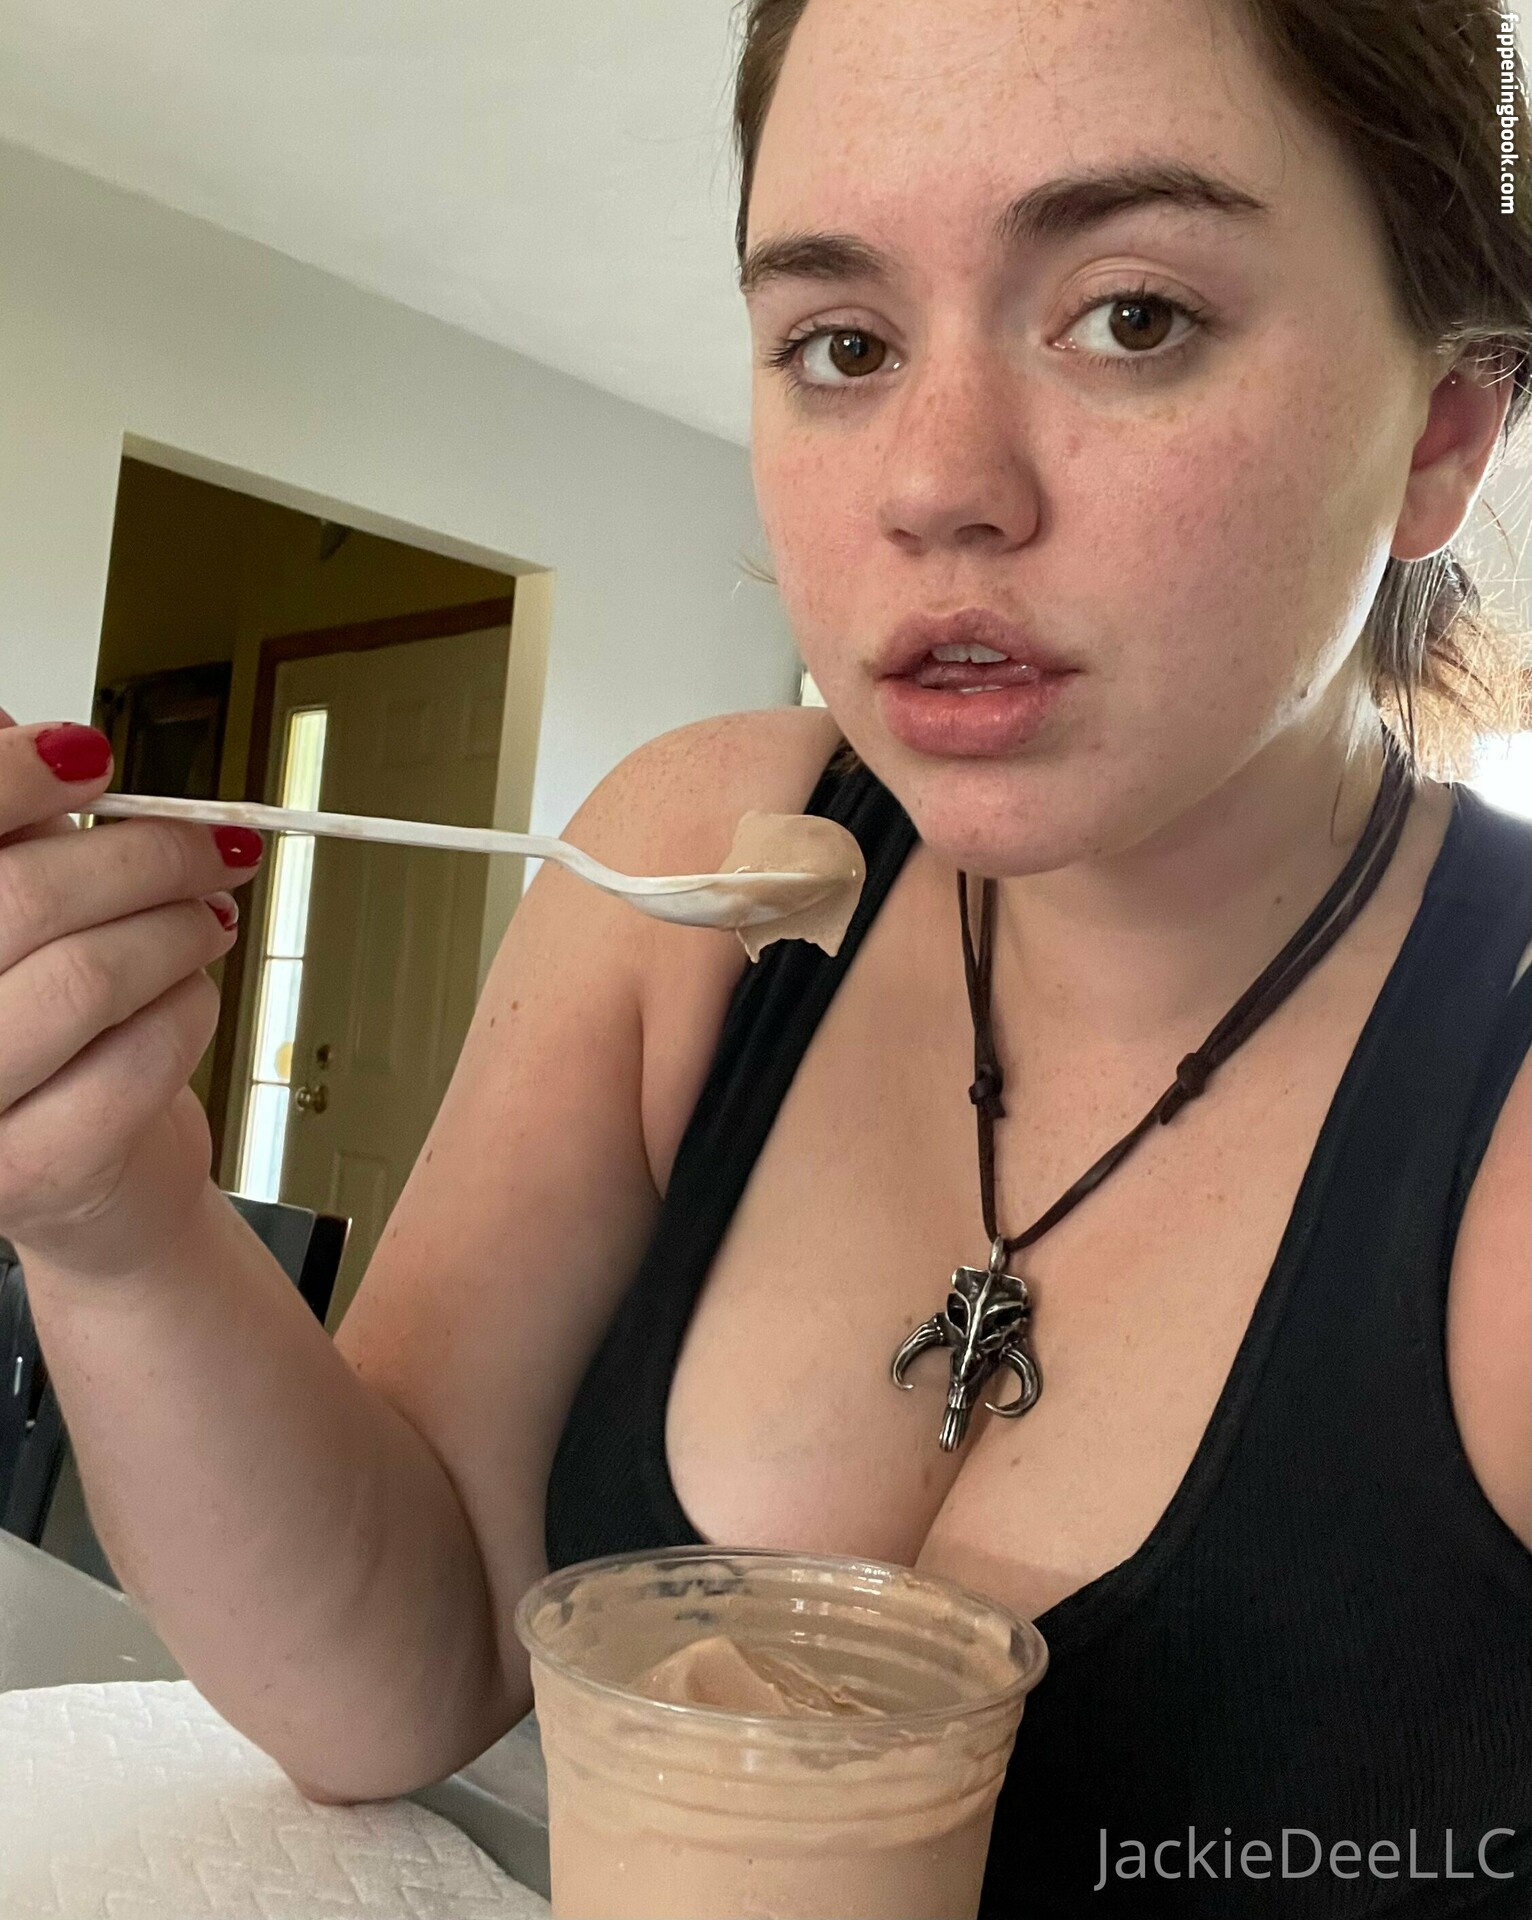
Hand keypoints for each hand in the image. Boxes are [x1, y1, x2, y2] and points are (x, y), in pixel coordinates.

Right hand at [0, 711, 264, 1278]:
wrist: (87, 1186)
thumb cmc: (45, 1038)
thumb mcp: (16, 924)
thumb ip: (10, 837)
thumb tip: (25, 733)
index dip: (9, 777)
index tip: (91, 758)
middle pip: (20, 899)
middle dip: (141, 856)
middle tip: (215, 846)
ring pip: (86, 979)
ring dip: (176, 931)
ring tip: (210, 918)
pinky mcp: (30, 1175)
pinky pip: (139, 1058)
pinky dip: (188, 1010)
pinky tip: (191, 997)